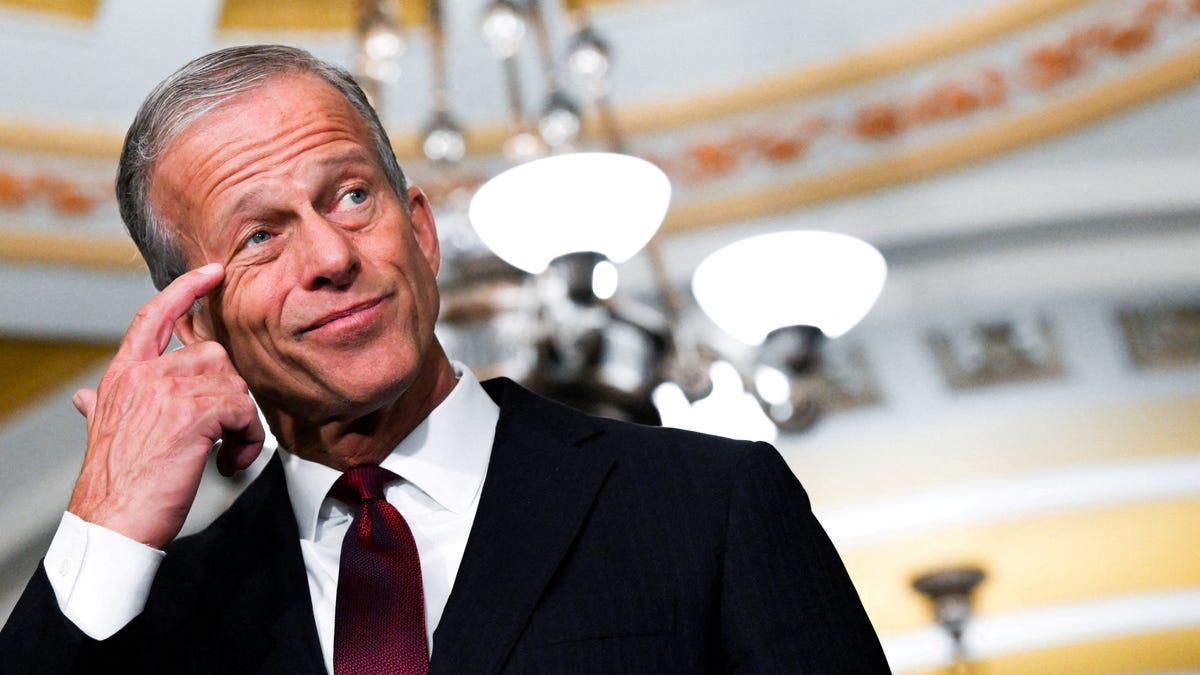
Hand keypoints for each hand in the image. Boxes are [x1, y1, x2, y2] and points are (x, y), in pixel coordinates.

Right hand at [67, 263, 265, 548]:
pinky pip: (244, 411)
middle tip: (222, 436)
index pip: (153, 315)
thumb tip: (85, 397)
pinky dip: (247, 439)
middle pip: (214, 356)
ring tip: (224, 454)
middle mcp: (144, 374)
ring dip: (242, 424)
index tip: (211, 272)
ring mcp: (168, 389)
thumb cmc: (115, 484)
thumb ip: (102, 404)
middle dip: (229, 396)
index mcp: (123, 375)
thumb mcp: (103, 431)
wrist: (111, 522)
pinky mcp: (195, 411)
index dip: (184, 289)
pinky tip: (228, 463)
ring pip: (234, 383)